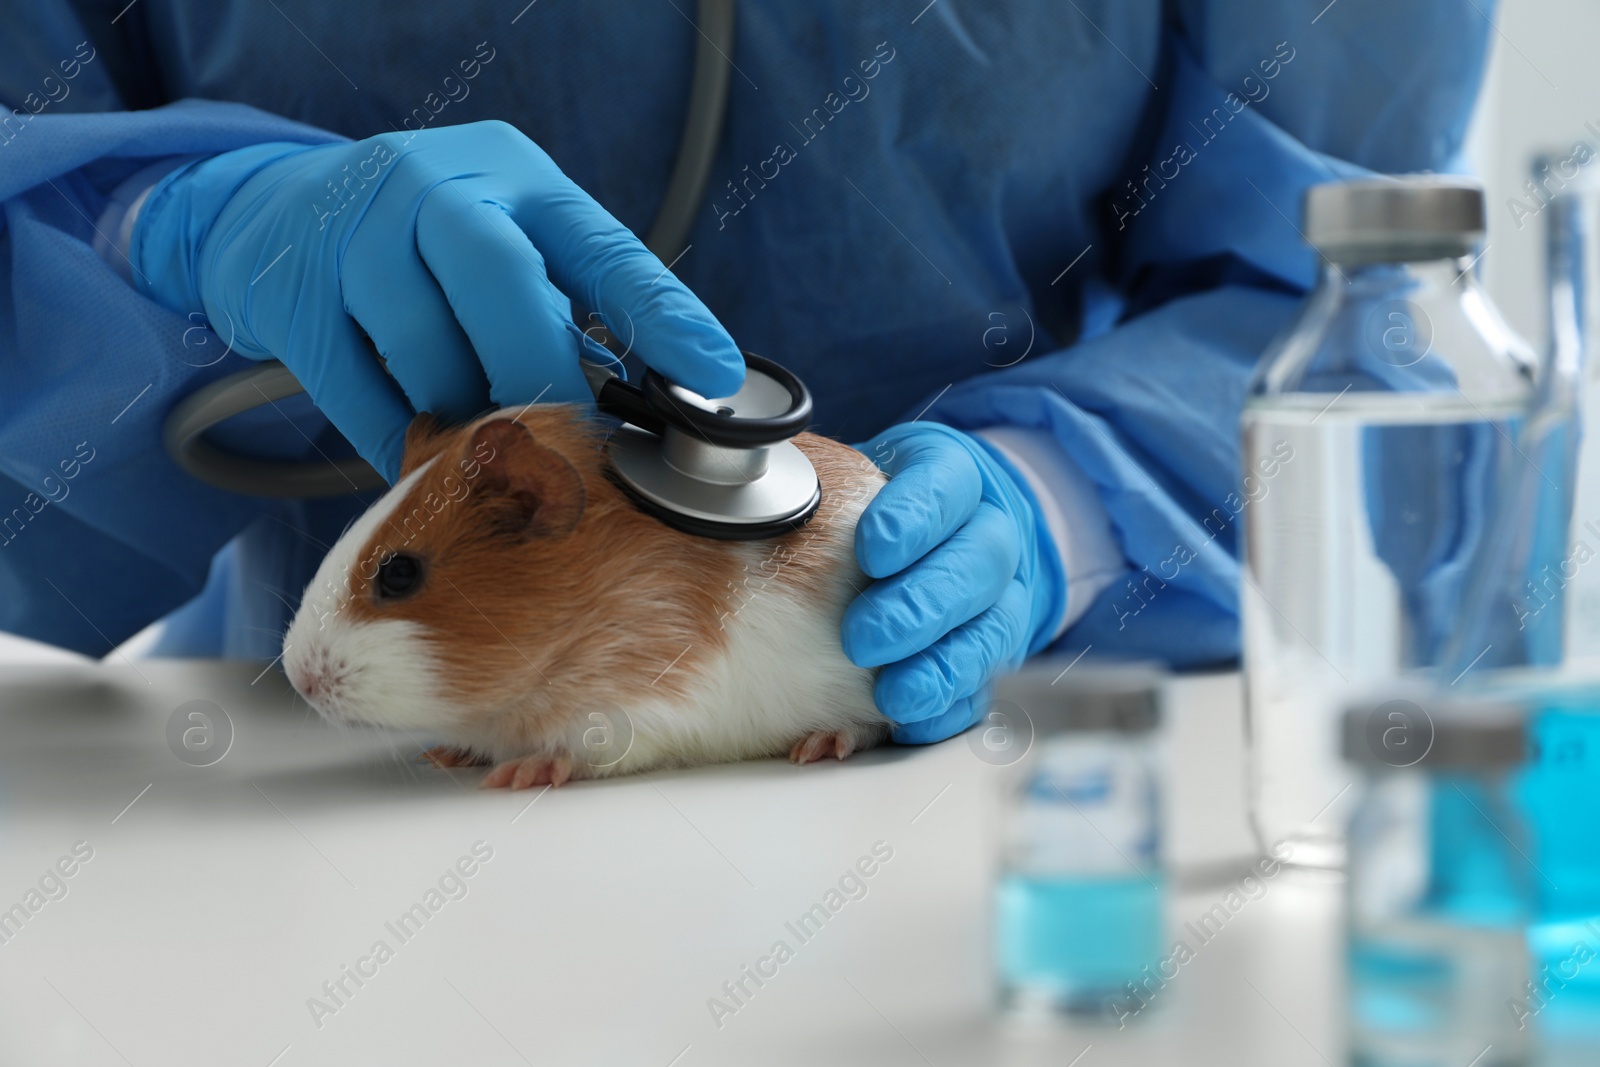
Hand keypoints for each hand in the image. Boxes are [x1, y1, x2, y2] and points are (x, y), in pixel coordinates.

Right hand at [131, 121, 743, 481]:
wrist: (280, 213)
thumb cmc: (435, 247)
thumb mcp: (513, 242)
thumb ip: (576, 312)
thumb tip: (653, 415)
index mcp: (515, 175)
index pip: (603, 247)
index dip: (664, 317)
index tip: (715, 378)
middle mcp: (433, 186)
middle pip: (500, 281)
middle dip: (539, 373)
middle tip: (566, 439)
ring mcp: (353, 235)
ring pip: (425, 351)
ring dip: (465, 417)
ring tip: (481, 440)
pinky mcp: (291, 296)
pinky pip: (358, 399)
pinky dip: (399, 443)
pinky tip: (417, 453)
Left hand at [842, 422, 1065, 743]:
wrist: (940, 527)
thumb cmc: (877, 506)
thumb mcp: (854, 476)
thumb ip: (820, 491)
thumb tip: (762, 509)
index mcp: (956, 477)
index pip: (947, 487)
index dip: (914, 520)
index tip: (872, 551)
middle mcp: (990, 534)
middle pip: (978, 565)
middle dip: (919, 607)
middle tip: (861, 638)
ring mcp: (1002, 596)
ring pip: (993, 629)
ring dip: (940, 666)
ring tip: (890, 693)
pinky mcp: (994, 649)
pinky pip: (986, 683)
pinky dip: (950, 705)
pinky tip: (913, 718)